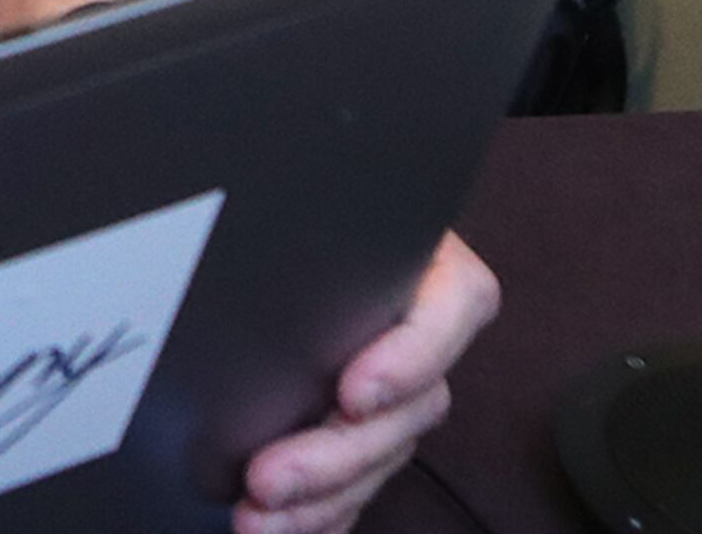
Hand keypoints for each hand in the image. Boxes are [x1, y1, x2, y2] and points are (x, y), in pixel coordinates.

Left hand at [233, 232, 499, 533]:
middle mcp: (423, 330)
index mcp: (431, 263)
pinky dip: (326, 512)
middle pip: (411, 406)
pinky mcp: (370, 429)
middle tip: (268, 478)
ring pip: (383, 455)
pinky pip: (363, 484)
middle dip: (335, 454)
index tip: (353, 393)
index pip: (457, 304)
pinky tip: (287, 529)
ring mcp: (401, 386)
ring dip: (322, 495)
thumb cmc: (302, 206)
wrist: (294, 219)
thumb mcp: (315, 201)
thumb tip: (243, 233)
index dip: (411, 357)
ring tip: (259, 515)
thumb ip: (305, 221)